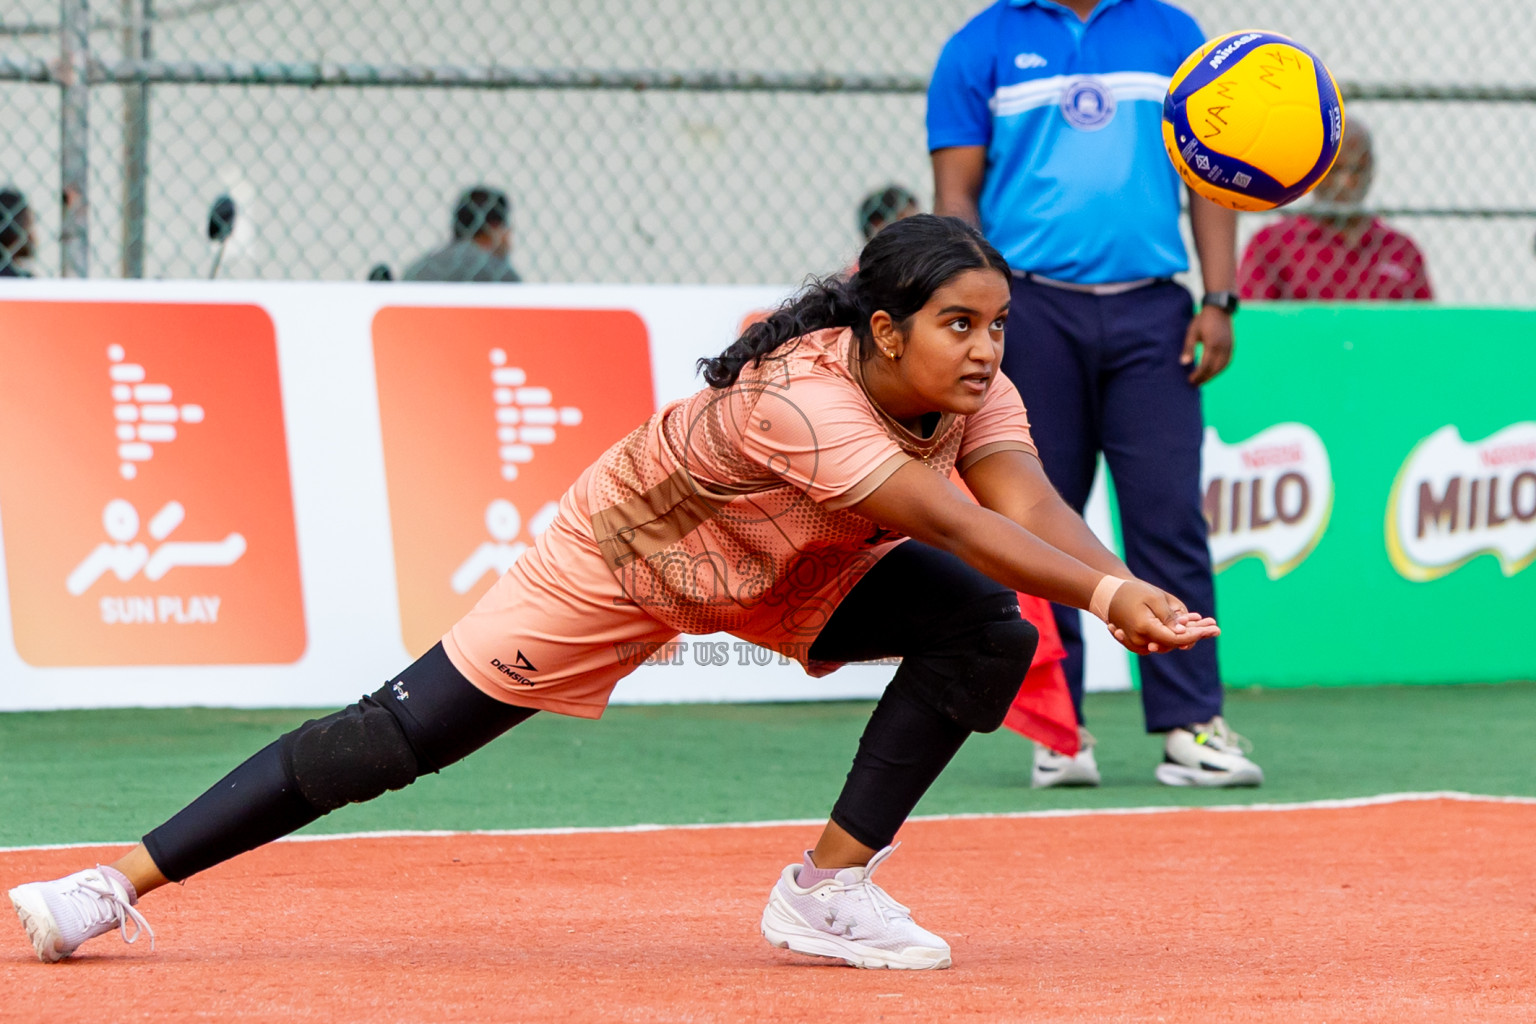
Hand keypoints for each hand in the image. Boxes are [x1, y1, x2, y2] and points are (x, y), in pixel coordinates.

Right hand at [1103, 580, 1220, 653]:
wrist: (1106, 593)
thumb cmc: (1131, 591)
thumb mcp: (1154, 598)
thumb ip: (1169, 617)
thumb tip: (1184, 632)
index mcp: (1145, 629)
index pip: (1176, 638)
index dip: (1197, 635)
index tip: (1214, 630)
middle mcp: (1140, 641)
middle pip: (1174, 644)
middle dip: (1196, 635)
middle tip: (1216, 628)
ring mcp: (1137, 644)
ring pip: (1167, 644)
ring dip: (1187, 636)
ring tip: (1206, 625)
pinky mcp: (1136, 643)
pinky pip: (1159, 643)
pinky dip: (1174, 636)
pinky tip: (1191, 628)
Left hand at [1180, 306, 1232, 384]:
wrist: (1219, 309)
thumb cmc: (1202, 320)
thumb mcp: (1192, 333)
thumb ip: (1189, 348)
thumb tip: (1184, 363)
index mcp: (1212, 344)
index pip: (1205, 366)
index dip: (1198, 375)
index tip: (1190, 380)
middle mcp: (1223, 348)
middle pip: (1214, 369)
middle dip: (1204, 378)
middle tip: (1195, 384)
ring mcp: (1229, 347)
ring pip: (1222, 367)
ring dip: (1213, 376)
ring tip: (1203, 380)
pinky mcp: (1232, 346)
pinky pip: (1227, 362)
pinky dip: (1220, 370)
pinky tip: (1212, 372)